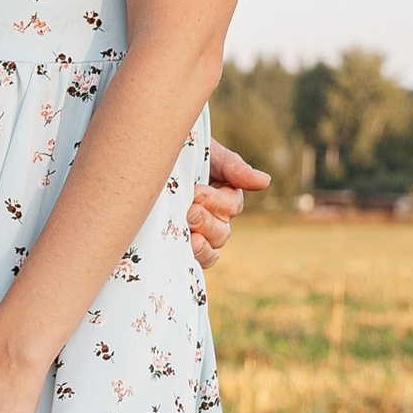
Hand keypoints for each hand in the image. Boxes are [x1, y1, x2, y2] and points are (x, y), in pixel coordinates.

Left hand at [190, 141, 269, 270]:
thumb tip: (265, 181)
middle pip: (222, 231)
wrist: (147, 158)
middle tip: (189, 209)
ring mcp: (198, 233)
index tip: (196, 191)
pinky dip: (200, 254)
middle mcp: (214, 217)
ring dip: (202, 236)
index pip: (231, 206)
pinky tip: (190, 244)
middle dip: (206, 219)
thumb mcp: (206, 153)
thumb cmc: (178, 153)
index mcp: (222, 194)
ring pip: (213, 246)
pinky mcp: (182, 246)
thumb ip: (233, 167)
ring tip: (188, 225)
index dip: (215, 201)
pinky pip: (202, 259)